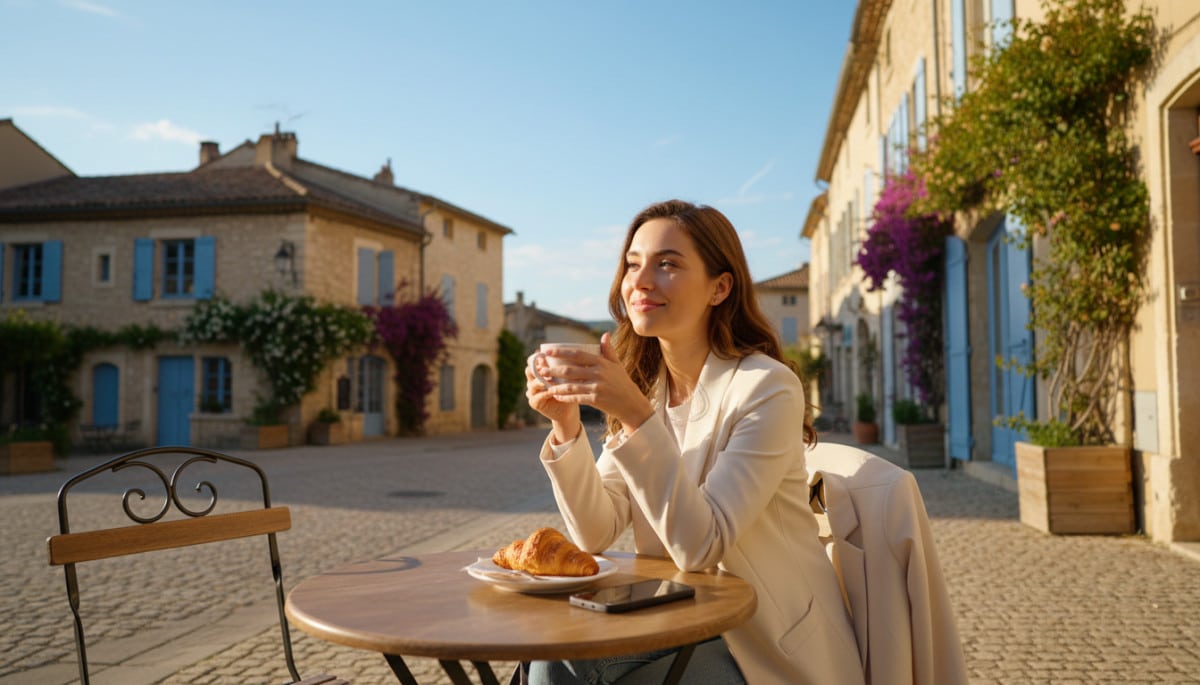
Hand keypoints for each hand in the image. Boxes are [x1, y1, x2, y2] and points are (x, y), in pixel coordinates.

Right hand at [526, 353, 580, 443]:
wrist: (570, 409)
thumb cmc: (572, 389)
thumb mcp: (571, 375)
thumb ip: (571, 363)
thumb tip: (583, 345)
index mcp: (539, 371)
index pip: (532, 360)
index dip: (536, 356)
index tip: (545, 352)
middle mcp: (533, 380)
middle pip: (529, 370)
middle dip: (537, 367)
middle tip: (545, 364)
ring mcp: (532, 392)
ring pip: (533, 383)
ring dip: (541, 380)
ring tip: (550, 377)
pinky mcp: (534, 403)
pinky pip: (538, 396)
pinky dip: (545, 393)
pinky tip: (552, 391)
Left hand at [537, 333, 653, 432]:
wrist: (632, 403)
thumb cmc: (622, 383)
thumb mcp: (617, 365)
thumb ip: (608, 350)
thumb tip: (605, 334)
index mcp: (601, 362)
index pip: (577, 354)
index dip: (561, 352)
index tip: (547, 351)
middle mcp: (599, 373)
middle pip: (570, 370)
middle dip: (553, 370)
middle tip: (541, 370)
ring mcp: (597, 387)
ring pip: (571, 385)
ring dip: (556, 385)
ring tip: (545, 384)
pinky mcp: (596, 400)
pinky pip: (576, 398)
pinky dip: (565, 397)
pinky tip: (557, 396)